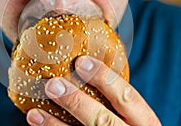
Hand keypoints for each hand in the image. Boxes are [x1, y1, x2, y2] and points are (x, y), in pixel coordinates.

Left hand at [26, 56, 160, 125]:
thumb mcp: (136, 118)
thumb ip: (119, 102)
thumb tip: (85, 69)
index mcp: (145, 122)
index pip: (127, 96)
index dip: (104, 77)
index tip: (81, 61)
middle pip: (103, 120)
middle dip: (76, 102)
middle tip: (53, 84)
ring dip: (55, 125)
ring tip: (35, 113)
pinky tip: (39, 125)